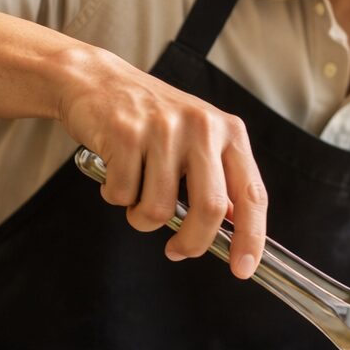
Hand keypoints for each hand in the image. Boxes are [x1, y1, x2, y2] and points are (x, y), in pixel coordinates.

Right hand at [55, 46, 267, 277]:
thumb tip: (235, 231)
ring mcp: (164, 129)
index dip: (252, 237)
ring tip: (135, 190)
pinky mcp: (125, 133)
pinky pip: (121, 196)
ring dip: (141, 217)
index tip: (244, 268)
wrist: (97, 80)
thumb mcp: (198, 141)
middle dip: (192, 242)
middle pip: (210, 209)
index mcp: (229, 132)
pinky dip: (115, 196)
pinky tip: (115, 171)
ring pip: (157, 209)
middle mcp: (202, 127)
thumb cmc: (151, 120)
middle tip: (176, 251)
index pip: (252, 194)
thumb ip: (219, 181)